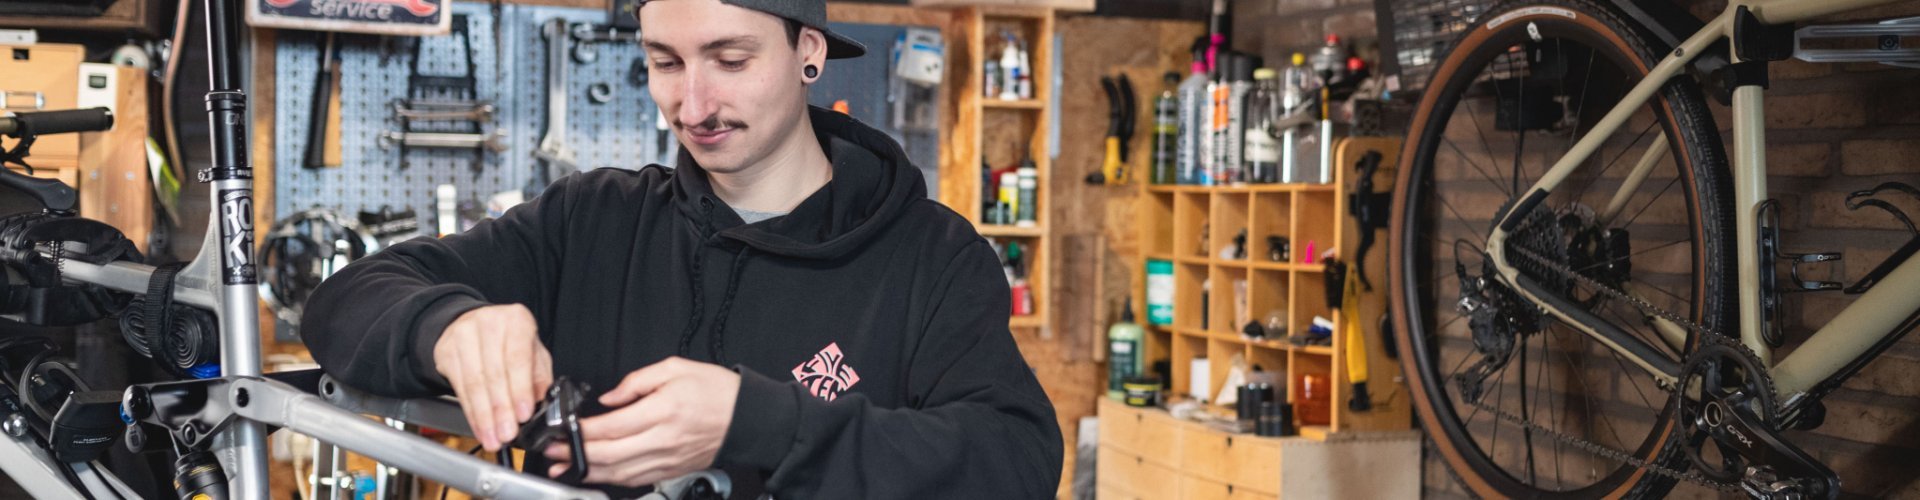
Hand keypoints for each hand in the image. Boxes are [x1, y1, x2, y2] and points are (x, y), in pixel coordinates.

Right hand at [434, 303, 553, 451]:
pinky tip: (480, 428)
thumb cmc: (509, 340)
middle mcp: (488, 324)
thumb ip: (539, 376)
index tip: (523, 414)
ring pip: (474, 384)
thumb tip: (541, 403)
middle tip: (508, 433)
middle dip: (502, 410)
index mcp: (516, 320)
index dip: (520, 389)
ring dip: (485, 417)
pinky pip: (460, 389)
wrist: (473, 324)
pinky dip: (472, 414)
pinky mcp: (446, 352)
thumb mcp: (533, 351)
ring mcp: (463, 336)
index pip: (517, 358)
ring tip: (494, 437)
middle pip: (494, 374)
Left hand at [544, 357, 739, 486]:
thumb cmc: (717, 391)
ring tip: (565, 468)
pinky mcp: (672, 470)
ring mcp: (668, 459)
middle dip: (575, 454)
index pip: (612, 426)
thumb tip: (609, 399)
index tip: (562, 431)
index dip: (581, 432)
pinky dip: (611, 479)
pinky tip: (596, 475)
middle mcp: (664, 439)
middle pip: (610, 454)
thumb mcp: (676, 368)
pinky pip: (636, 479)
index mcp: (664, 410)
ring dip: (588, 472)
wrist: (748, 418)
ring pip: (619, 472)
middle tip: (553, 452)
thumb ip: (636, 381)